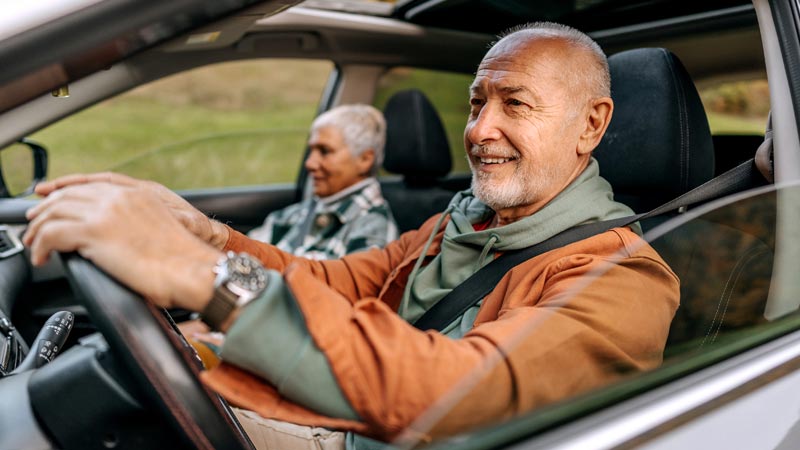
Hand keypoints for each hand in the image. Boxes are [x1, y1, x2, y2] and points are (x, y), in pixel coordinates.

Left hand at [24, 181, 220, 310]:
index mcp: (140, 193)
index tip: (51, 195)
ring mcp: (107, 212)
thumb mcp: (162, 228)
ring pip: (56, 210)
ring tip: (35, 243)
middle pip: (70, 193)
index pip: (93, 182)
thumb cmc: (185, 259)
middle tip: (35, 222)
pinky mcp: (95, 232)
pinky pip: (52, 233)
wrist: (193, 268)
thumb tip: (123, 236)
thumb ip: (140, 222)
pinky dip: (41, 245)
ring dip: (39, 227)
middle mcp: (122, 197)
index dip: (67, 187)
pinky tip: (43, 256)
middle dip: (47, 207)